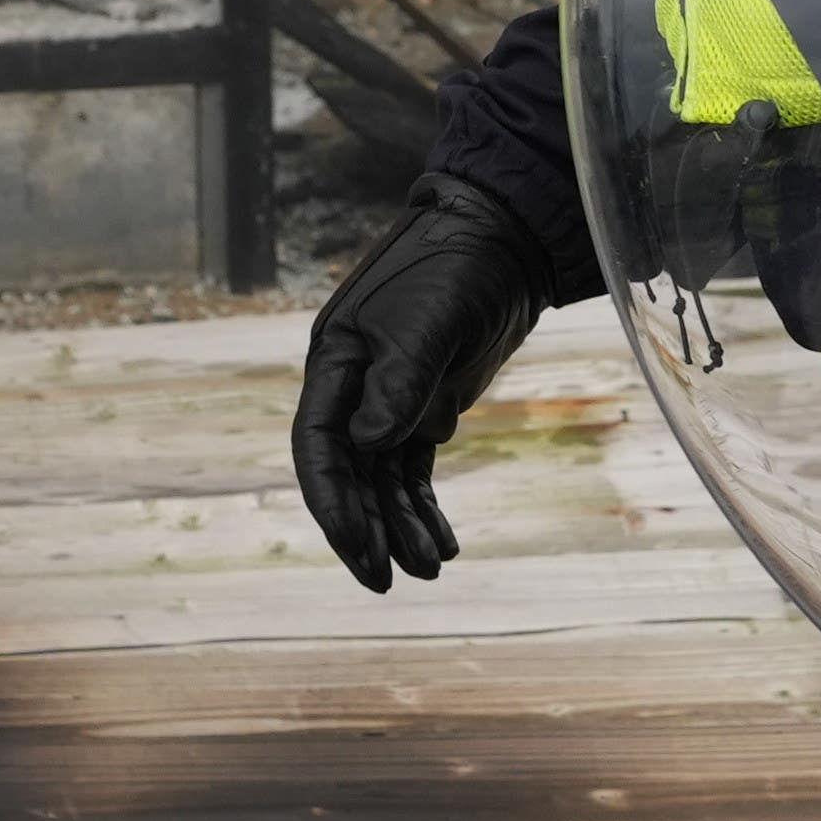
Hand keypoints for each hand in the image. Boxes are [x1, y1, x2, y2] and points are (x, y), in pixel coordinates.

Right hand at [291, 174, 553, 589]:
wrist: (502, 239)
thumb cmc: (454, 268)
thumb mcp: (428, 321)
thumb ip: (399, 380)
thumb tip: (368, 444)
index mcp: (335, 361)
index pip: (318, 444)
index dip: (333, 500)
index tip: (358, 545)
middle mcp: (353, 387)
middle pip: (346, 474)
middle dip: (364, 529)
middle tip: (385, 582)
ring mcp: (388, 399)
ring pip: (383, 480)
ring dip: (401, 525)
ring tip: (432, 568)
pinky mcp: (425, 407)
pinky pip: (414, 471)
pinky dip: (424, 507)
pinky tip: (443, 542)